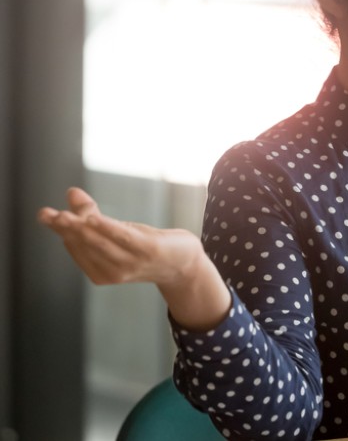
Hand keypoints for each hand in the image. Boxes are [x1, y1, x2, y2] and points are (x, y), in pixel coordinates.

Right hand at [37, 187, 205, 287]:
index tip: (46, 214)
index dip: (62, 229)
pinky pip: (123, 238)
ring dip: (80, 228)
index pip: (76, 247)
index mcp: (99, 272)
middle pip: (84, 245)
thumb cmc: (147, 246)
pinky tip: (93, 219)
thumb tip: (71, 192)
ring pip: (99, 242)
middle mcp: (112, 271)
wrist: (185, 264)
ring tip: (63, 215)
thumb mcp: (117, 232)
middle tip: (46, 214)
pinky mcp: (148, 250)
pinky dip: (106, 229)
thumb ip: (93, 216)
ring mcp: (130, 262)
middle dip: (64, 228)